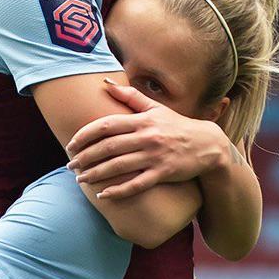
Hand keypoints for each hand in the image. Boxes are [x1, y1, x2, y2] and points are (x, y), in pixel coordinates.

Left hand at [66, 80, 228, 199]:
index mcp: (142, 120)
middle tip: (71, 166)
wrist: (208, 144)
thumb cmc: (177, 126)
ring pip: (118, 166)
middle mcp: (146, 137)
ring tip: (81, 179)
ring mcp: (154, 156)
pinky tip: (103, 195)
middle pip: (108, 147)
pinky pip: (136, 184)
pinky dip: (118, 191)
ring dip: (96, 174)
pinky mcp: (163, 173)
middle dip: (85, 157)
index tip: (71, 144)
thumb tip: (105, 84)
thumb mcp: (155, 108)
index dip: (85, 135)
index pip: (106, 125)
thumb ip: (130, 97)